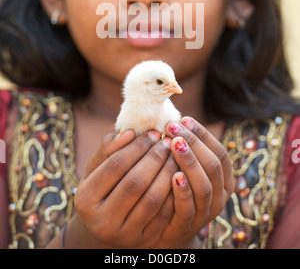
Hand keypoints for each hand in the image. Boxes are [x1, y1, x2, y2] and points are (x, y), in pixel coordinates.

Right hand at [67, 130, 178, 248]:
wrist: (103, 228)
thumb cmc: (101, 188)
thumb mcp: (96, 168)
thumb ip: (109, 147)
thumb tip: (131, 132)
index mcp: (85, 198)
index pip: (115, 165)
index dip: (137, 146)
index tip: (154, 132)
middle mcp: (102, 221)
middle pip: (135, 182)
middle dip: (155, 157)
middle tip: (167, 142)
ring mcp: (124, 235)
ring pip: (152, 199)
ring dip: (168, 172)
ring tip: (174, 155)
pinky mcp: (144, 242)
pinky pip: (164, 214)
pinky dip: (174, 192)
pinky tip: (178, 175)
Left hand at [152, 116, 233, 248]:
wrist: (166, 228)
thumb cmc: (177, 188)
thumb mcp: (188, 168)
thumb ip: (188, 149)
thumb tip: (176, 118)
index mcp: (224, 179)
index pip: (220, 152)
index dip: (203, 135)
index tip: (184, 119)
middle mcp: (220, 195)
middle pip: (212, 165)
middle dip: (193, 143)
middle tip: (172, 126)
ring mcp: (205, 212)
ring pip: (203, 185)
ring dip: (188, 161)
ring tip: (173, 143)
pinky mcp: (187, 225)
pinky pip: (188, 207)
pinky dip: (183, 190)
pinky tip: (173, 174)